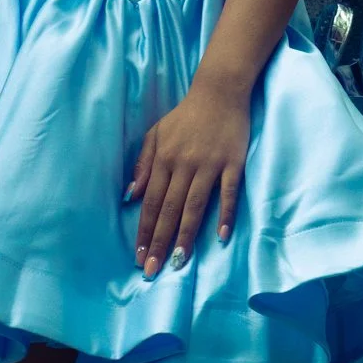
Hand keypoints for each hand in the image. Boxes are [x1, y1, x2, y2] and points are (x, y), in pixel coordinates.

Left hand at [125, 74, 251, 277]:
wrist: (219, 92)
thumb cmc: (185, 116)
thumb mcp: (156, 134)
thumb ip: (143, 165)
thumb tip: (130, 196)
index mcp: (164, 159)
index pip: (151, 202)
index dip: (143, 230)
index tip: (137, 256)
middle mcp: (183, 165)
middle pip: (169, 210)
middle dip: (158, 242)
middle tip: (151, 270)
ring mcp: (209, 165)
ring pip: (194, 206)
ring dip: (185, 235)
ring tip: (178, 261)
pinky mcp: (232, 163)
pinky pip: (228, 193)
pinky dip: (225, 214)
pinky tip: (221, 236)